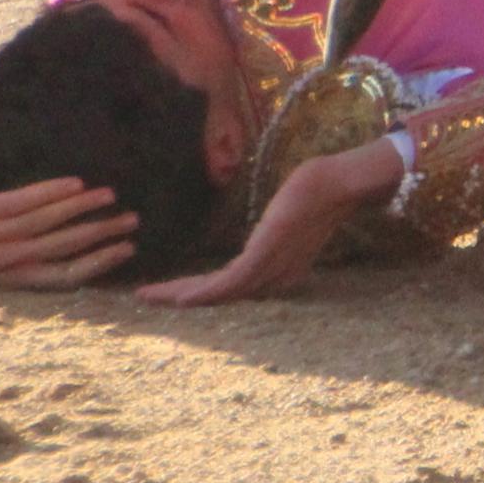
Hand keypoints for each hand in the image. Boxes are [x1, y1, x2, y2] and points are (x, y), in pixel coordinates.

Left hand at [0, 164, 138, 287]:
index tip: (127, 249)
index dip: (98, 264)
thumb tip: (65, 242)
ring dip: (83, 208)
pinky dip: (54, 192)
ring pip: (49, 222)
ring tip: (110, 195)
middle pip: (63, 249)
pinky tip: (76, 183)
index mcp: (8, 276)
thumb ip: (22, 253)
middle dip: (101, 234)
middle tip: (131, 221)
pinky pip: (26, 201)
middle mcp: (3, 261)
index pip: (63, 276)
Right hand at [135, 148, 383, 306]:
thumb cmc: (315, 195)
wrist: (339, 185)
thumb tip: (262, 233)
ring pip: (220, 292)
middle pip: (219, 295)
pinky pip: (232, 280)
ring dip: (181, 296)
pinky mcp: (267, 254)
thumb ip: (270, 235)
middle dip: (179, 297)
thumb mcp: (286, 221)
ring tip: (148, 295)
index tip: (169, 293)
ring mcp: (270, 267)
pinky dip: (206, 291)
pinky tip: (183, 297)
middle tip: (144, 297)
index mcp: (274, 271)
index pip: (228, 286)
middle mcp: (271, 277)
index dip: (197, 291)